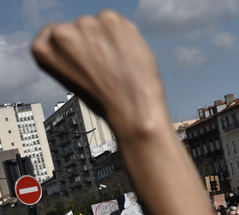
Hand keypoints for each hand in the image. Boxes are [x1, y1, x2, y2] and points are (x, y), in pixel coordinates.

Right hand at [32, 12, 165, 136]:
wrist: (133, 109)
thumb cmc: (105, 102)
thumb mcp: (71, 79)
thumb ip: (68, 55)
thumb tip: (80, 39)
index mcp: (43, 49)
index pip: (54, 33)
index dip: (73, 46)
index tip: (84, 57)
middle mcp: (61, 33)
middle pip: (80, 27)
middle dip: (93, 42)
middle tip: (106, 66)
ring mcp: (86, 24)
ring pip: (100, 24)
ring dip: (110, 38)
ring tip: (118, 64)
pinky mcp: (111, 20)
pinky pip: (119, 23)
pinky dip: (125, 35)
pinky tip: (128, 56)